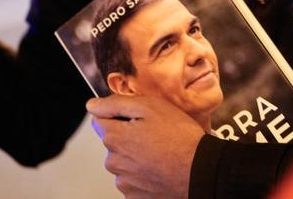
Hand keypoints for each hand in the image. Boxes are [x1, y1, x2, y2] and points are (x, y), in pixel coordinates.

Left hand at [88, 94, 206, 198]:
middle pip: (113, 142)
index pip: (99, 121)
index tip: (138, 118)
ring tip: (161, 152)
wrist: (200, 172)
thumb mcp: (151, 107)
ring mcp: (124, 182)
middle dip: (129, 136)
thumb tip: (92, 105)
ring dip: (137, 156)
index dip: (119, 115)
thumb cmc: (179, 137)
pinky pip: (133, 180)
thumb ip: (117, 104)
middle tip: (156, 134)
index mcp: (114, 138)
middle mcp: (113, 163)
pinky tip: (160, 168)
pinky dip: (143, 174)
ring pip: (124, 162)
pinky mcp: (135, 197)